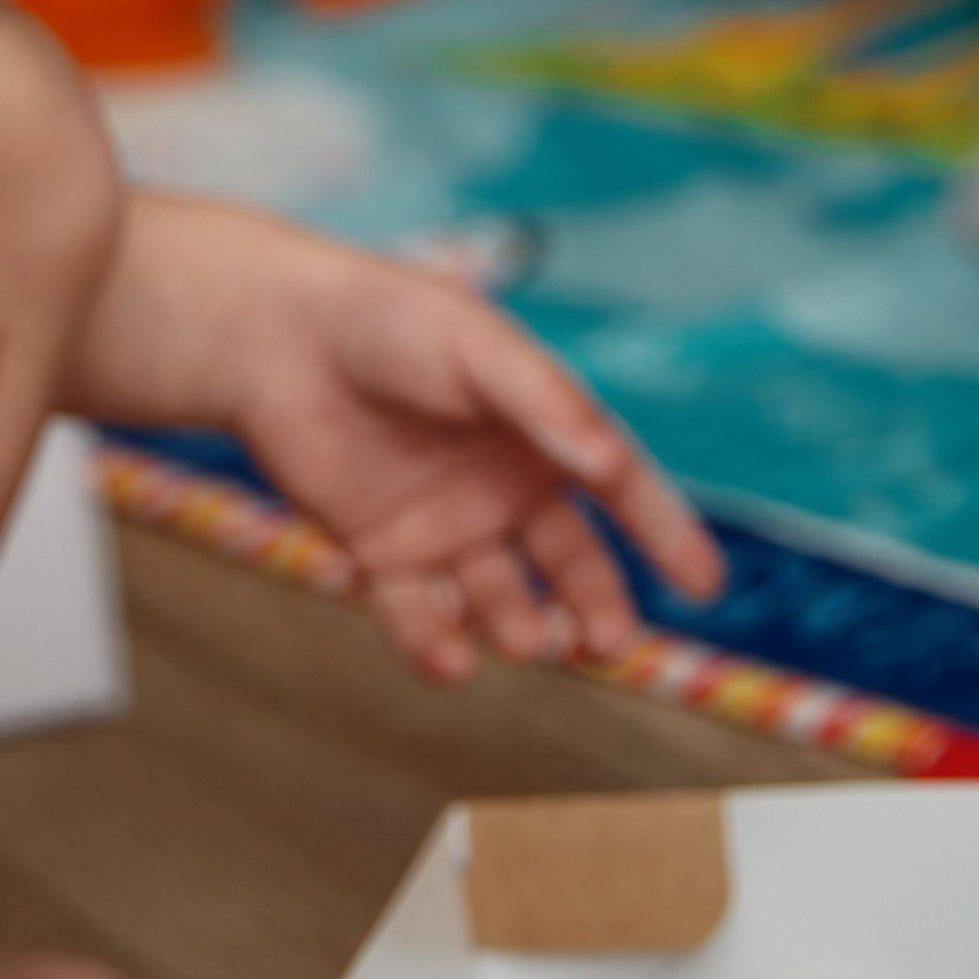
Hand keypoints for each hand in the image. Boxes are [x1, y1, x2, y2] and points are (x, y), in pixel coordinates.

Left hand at [71, 192, 723, 676]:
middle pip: (569, 563)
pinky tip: (449, 661)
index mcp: (541, 429)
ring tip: (523, 638)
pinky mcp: (380, 550)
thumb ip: (542, 403)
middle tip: (605, 643)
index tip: (704, 584)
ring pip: (499, 598)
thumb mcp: (476, 346)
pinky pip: (419, 612)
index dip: (665, 533)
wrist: (274, 333)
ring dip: (516, 625)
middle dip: (594, 606)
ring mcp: (444, 523)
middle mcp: (503, 485)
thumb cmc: (385, 318)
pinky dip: (434, 643)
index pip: (621, 488)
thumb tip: (608, 466)